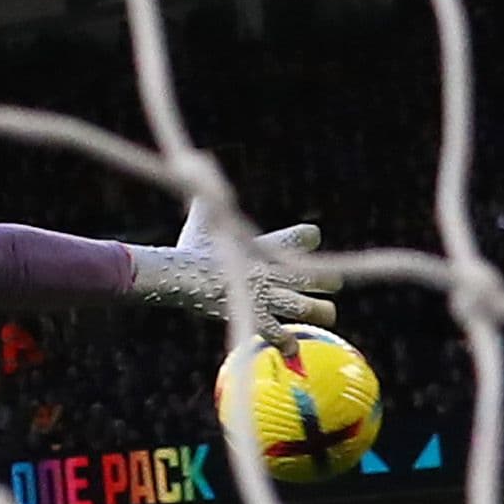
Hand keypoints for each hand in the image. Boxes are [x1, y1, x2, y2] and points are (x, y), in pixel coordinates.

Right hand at [126, 199, 336, 326]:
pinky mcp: (255, 318)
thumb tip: (196, 159)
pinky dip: (288, 341)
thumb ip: (206, 200)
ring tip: (318, 313)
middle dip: (326, 281)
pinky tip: (291, 344)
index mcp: (267, 245)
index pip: (308, 236)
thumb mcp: (201, 219)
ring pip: (313, 309)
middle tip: (320, 286)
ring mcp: (268, 297)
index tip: (308, 239)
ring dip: (319, 313)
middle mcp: (275, 271)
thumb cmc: (189, 248)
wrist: (178, 275)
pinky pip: (282, 335)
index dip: (309, 238)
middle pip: (324, 276)